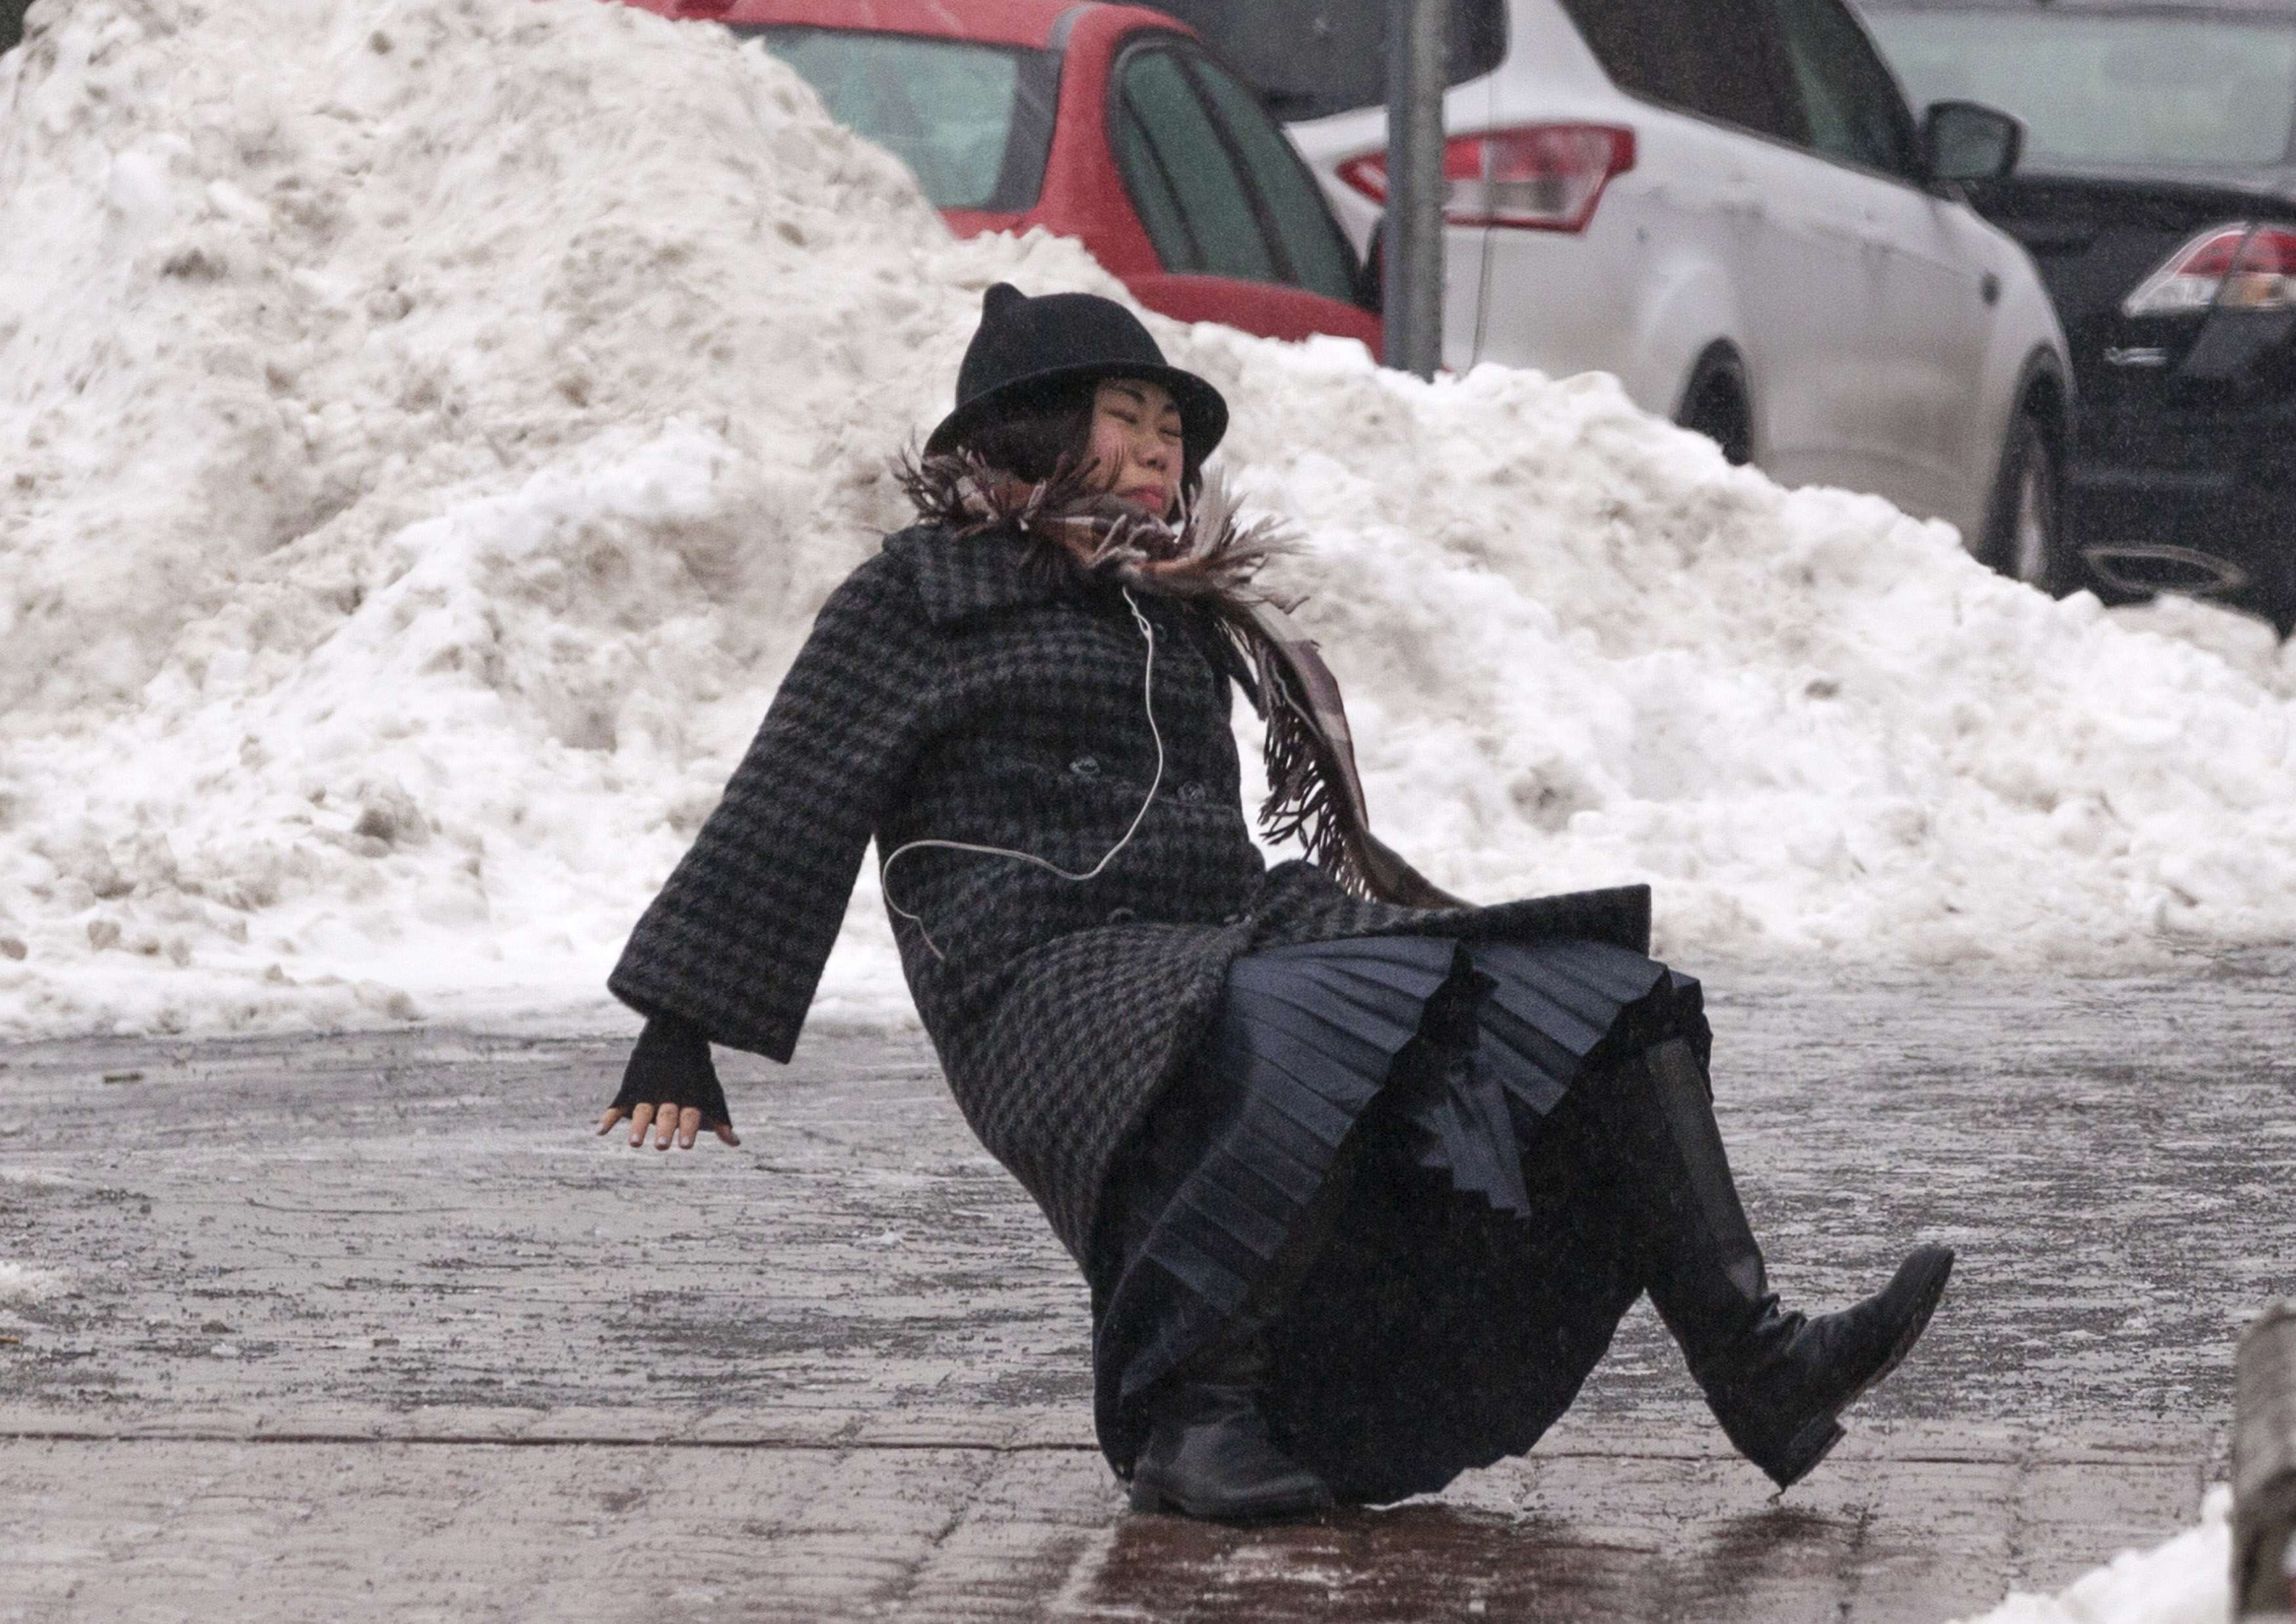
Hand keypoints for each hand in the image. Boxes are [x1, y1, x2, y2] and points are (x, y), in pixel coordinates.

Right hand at [597, 1015, 737, 1150]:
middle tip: (662, 1145)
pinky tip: (600, 1132)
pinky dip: (608, 1118)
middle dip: (664, 1129)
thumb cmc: (696, 1071)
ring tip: (635, 1143)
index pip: (690, 1115)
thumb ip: (720, 1118)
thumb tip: (735, 1143)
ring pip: (642, 1111)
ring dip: (637, 1127)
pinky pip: (618, 1105)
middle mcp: (668, 1095)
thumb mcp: (711, 1091)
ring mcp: (648, 1092)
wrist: (674, 1031)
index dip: (688, 1129)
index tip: (686, 1145)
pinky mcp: (631, 1088)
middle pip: (666, 1114)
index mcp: (689, 1097)